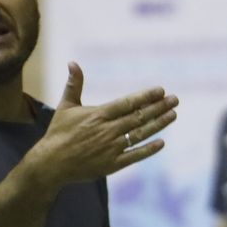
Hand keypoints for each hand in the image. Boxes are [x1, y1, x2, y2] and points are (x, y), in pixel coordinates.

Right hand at [32, 62, 178, 186]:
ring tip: (173, 115)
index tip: (161, 90)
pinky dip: (148, 149)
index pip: (128, 103)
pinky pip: (135, 156)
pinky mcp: (112, 164)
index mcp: (98, 115)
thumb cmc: (58, 133)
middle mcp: (107, 130)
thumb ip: (74, 85)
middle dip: (159, 107)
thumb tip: (73, 62)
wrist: (51, 164)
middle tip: (175, 99)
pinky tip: (161, 142)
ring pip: (140, 134)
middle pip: (139, 117)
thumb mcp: (65, 106)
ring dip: (159, 124)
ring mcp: (111, 148)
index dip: (146, 97)